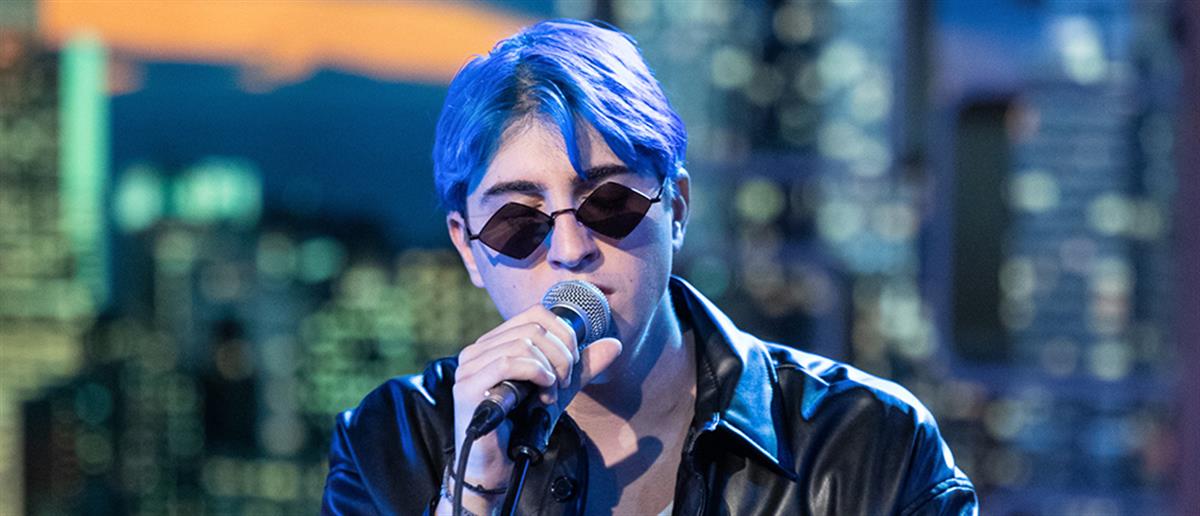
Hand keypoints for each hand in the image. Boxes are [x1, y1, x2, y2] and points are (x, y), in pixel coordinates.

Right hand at [440, 304, 621, 513]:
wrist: (499, 464)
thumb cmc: (522, 425)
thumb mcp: (558, 388)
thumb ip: (583, 366)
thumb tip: (615, 344)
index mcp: (496, 343)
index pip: (535, 314)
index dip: (563, 333)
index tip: (573, 362)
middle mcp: (478, 349)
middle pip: (533, 327)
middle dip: (561, 354)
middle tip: (565, 382)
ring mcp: (469, 366)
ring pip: (523, 343)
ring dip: (550, 368)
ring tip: (551, 392)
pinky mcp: (467, 386)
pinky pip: (508, 363)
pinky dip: (536, 373)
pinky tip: (543, 390)